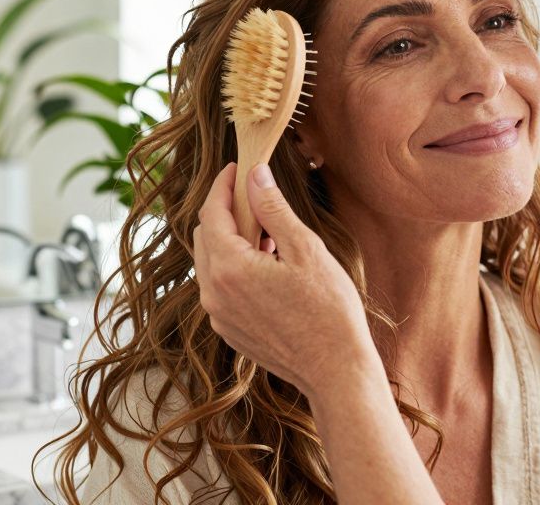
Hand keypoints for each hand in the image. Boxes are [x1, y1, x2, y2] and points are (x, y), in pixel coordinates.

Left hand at [191, 162, 378, 398]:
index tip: (237, 169)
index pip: (211, 212)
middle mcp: (213, 292)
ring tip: (268, 238)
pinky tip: (267, 268)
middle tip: (257, 202)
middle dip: (226, 212)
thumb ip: (273, 209)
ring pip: (210, 262)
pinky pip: (219, 287)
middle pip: (205, 235)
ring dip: (230, 241)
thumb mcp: (305, 249)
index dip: (222, 186)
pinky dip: (234, 268)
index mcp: (229, 268)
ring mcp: (218, 314)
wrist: (335, 370)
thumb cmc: (328, 310)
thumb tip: (255, 176)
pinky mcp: (228, 329)